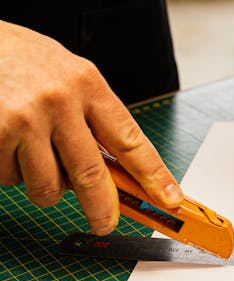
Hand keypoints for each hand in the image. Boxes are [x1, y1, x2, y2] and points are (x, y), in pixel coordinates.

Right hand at [0, 20, 181, 231]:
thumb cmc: (17, 57)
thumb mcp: (65, 74)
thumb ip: (88, 116)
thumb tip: (110, 171)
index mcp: (86, 83)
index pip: (130, 139)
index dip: (154, 176)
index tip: (170, 200)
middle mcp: (59, 101)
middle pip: (92, 176)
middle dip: (102, 209)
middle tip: (105, 222)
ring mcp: (25, 120)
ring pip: (48, 186)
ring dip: (43, 186)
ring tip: (30, 155)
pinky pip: (11, 179)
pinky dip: (10, 172)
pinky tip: (5, 143)